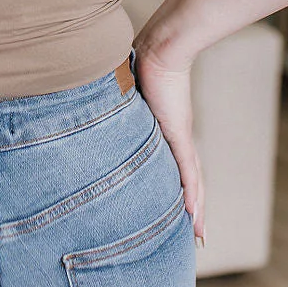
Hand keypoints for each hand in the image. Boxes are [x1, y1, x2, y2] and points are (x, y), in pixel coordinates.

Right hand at [132, 41, 205, 242]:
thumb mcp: (124, 96)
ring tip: (198, 235)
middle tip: (196, 236)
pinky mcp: (178, 134)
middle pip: (188, 182)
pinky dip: (191, 192)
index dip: (179, 191)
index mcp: (165, 134)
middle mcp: (175, 140)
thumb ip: (113, 107)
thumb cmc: (140, 66)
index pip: (173, 168)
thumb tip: (89, 104)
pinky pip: (187, 170)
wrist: (160, 49)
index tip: (181, 212)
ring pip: (192, 183)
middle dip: (191, 210)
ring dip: (195, 209)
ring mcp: (178, 138)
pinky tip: (195, 213)